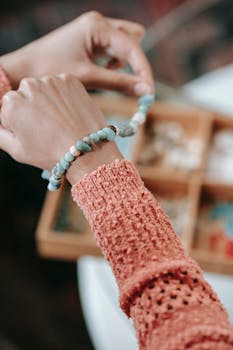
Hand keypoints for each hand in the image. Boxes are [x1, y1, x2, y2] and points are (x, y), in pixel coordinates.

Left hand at [0, 11, 153, 95]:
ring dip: (125, 63)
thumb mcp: (87, 77)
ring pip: (124, 45)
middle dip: (136, 64)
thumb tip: (145, 91)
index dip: (143, 70)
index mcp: (97, 25)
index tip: (149, 92)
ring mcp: (94, 30)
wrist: (23, 69)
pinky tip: (101, 72)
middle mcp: (98, 23)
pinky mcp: (90, 40)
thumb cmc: (50, 69)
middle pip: (133, 41)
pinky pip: (113, 50)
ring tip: (110, 78)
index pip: (132, 46)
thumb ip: (118, 83)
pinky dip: (114, 64)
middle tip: (136, 87)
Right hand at [0, 75, 122, 183]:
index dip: (19, 123)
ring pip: (43, 88)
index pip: (8, 109)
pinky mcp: (70, 79)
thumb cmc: (51, 154)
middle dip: (32, 108)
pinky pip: (60, 85)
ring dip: (48, 100)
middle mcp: (29, 85)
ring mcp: (51, 80)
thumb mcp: (17, 150)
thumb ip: (0, 134)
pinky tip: (69, 112)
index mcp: (12, 102)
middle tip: (48, 128)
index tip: (35, 134)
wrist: (87, 151)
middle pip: (25, 95)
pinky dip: (64, 96)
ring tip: (60, 121)